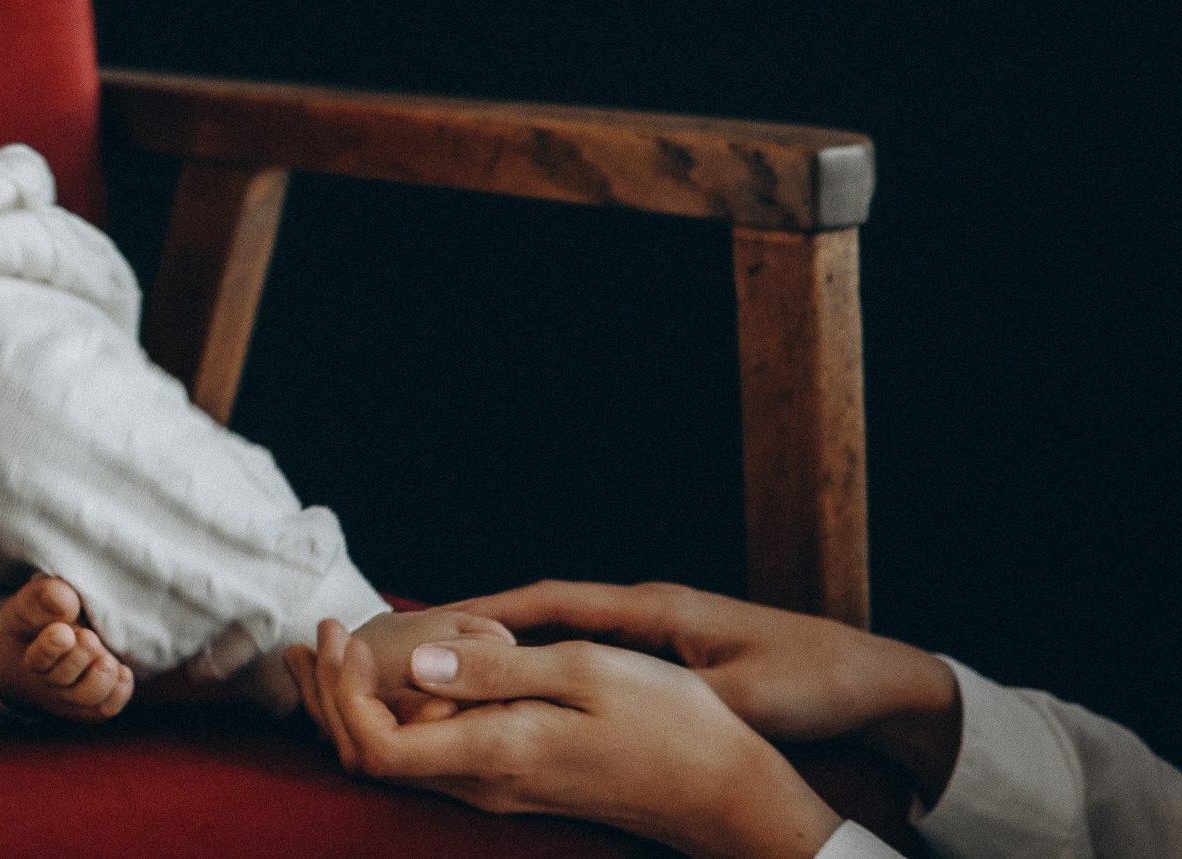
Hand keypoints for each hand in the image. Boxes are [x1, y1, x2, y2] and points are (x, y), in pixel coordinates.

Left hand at [289, 622, 844, 858]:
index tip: (342, 636)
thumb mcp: (584, 671)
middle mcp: (486, 782)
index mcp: (495, 752)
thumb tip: (416, 659)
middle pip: (371, 757)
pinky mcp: (513, 780)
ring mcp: (498, 787)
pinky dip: (395, 713)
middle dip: (327, 698)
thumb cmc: (669, 725)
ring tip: (333, 648)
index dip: (341, 695)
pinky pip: (430, 756)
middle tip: (313, 635)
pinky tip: (399, 672)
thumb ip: (494, 668)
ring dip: (354, 705)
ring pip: (396, 759)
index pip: (375, 747)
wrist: (725, 793)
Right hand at [452, 580, 961, 802]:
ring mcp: (659, 634)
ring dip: (514, 650)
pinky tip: (530, 697)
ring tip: (458, 673)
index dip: (488, 608)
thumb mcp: (744, 692)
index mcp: (656, 607)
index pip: (552, 599)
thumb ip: (674, 691)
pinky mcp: (673, 659)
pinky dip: (552, 671)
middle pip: (545, 613)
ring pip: (565, 637)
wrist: (875, 680)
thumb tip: (612, 700)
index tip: (433, 621)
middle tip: (424, 646)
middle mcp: (649, 611)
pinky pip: (592, 661)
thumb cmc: (813, 679)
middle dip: (484, 626)